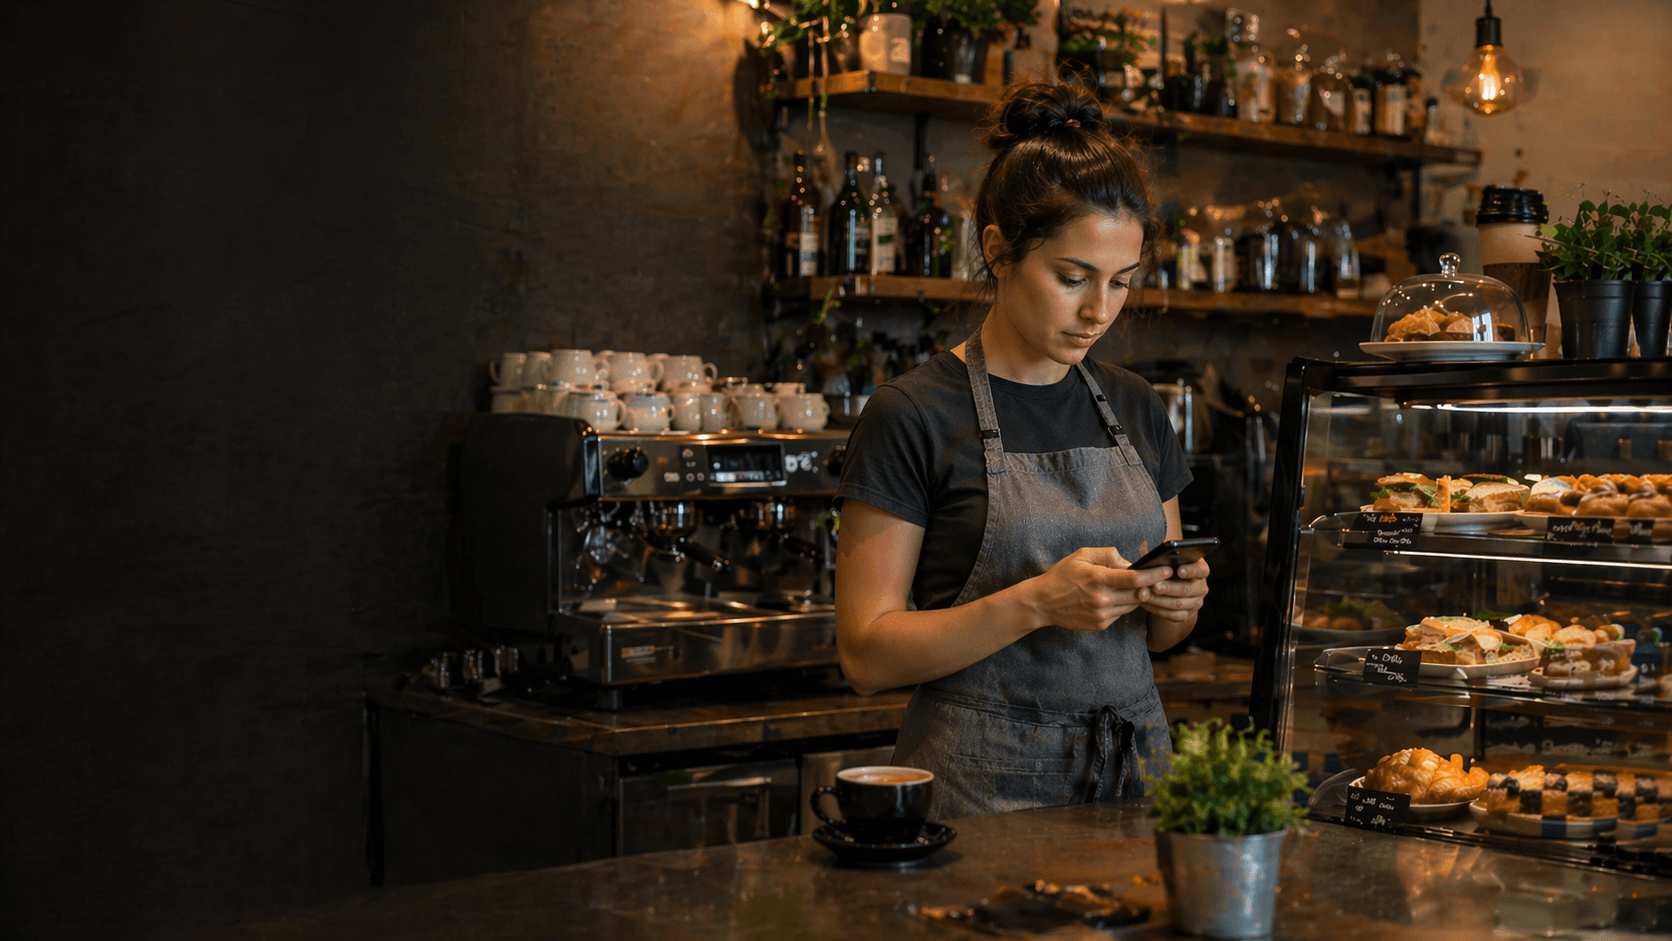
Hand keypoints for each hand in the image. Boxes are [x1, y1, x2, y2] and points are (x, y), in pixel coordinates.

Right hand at [1026, 546, 1173, 632]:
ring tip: (1132, 587)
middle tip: (1159, 579)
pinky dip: (1122, 605)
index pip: (1136, 579)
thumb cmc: (1062, 575)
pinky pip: (1120, 613)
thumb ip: (1108, 555)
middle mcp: (1102, 599)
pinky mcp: (1100, 625)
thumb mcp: (1082, 555)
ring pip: (1132, 605)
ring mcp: (1102, 614)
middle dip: (1151, 586)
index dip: (1154, 575)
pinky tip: (1113, 597)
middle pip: (1139, 594)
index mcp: (1099, 578)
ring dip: (1136, 596)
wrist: (1042, 602)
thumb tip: (1130, 563)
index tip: (1167, 570)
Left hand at [1140, 557, 1210, 621]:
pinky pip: (1174, 616)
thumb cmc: (1165, 568)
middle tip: (1154, 586)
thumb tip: (1144, 545)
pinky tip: (1145, 604)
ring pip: (1178, 604)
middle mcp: (1201, 586)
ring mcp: (1196, 602)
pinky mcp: (1187, 615)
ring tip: (1143, 594)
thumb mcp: (1165, 559)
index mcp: (1200, 569)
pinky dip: (1158, 610)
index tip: (1179, 570)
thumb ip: (1159, 554)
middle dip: (1168, 588)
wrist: (1168, 590)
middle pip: (1187, 589)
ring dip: (1159, 600)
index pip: (1201, 569)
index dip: (1191, 570)